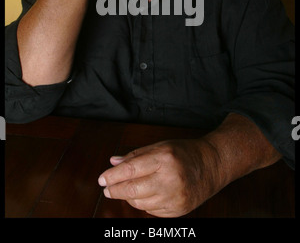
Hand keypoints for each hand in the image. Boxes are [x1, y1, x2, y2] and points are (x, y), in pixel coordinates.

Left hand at [98, 139, 219, 216]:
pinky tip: (146, 194)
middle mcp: (170, 179)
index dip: (113, 176)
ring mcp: (175, 197)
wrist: (212, 165)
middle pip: (132, 190)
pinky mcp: (178, 210)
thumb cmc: (184, 152)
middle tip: (108, 188)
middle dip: (115, 190)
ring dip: (129, 197)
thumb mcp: (160, 146)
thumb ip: (135, 155)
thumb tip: (113, 163)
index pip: (131, 169)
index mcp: (164, 158)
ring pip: (140, 203)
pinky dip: (144, 203)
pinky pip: (151, 211)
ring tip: (129, 188)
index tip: (102, 179)